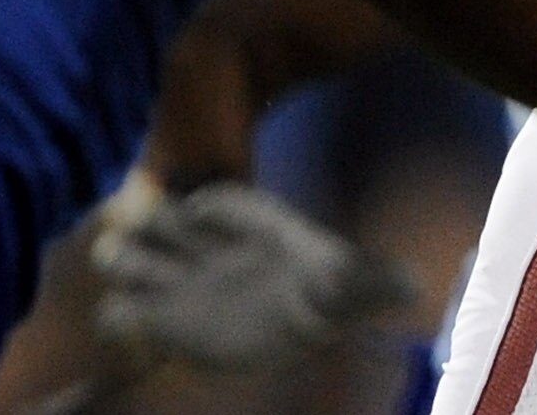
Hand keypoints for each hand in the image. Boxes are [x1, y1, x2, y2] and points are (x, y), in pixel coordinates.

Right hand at [92, 179, 414, 367]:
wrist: (296, 322)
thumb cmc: (326, 295)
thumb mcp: (354, 291)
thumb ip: (376, 285)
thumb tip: (416, 287)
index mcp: (254, 227)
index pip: (221, 203)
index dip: (208, 210)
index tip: (199, 217)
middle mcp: (210, 248)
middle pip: (159, 221)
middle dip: (146, 228)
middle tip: (141, 244)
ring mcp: (181, 284)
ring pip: (127, 258)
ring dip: (122, 263)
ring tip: (128, 274)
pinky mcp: (163, 326)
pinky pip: (121, 314)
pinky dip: (121, 319)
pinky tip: (141, 332)